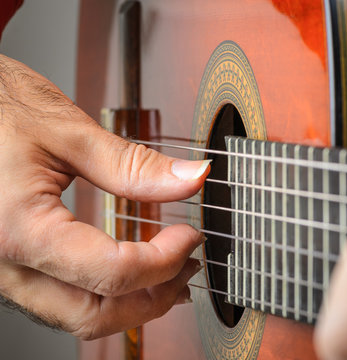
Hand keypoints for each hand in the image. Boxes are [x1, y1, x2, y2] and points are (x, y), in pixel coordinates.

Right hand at [0, 54, 209, 338]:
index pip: (112, 272)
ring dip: (128, 305)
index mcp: (18, 229)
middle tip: (187, 266)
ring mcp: (2, 269)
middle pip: (94, 313)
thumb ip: (135, 165)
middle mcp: (3, 263)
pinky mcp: (8, 263)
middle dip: (152, 297)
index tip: (191, 237)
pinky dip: (101, 294)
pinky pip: (59, 299)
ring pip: (75, 316)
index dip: (165, 259)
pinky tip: (127, 274)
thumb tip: (193, 177)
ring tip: (167, 275)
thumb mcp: (67, 131)